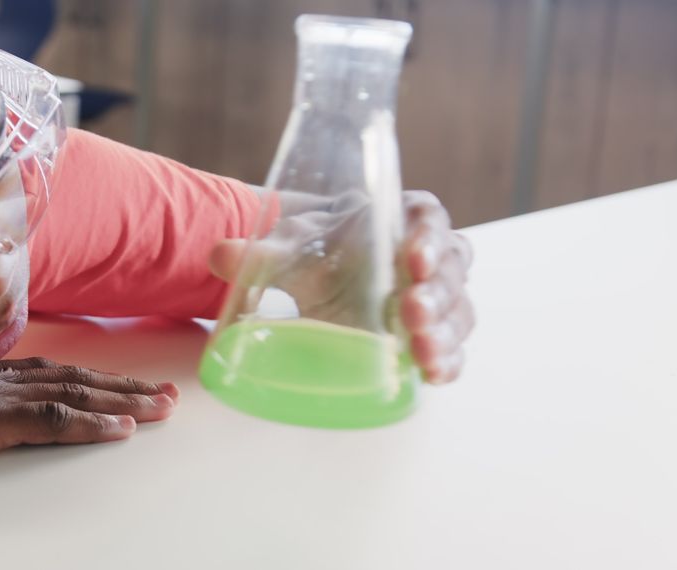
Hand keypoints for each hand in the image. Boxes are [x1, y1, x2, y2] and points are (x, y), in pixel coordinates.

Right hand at [0, 357, 178, 460]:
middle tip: (168, 395)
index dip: (96, 379)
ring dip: (125, 402)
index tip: (128, 385)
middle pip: (78, 380)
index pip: (55, 374)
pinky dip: (90, 423)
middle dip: (126, 388)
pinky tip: (121, 429)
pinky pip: (52, 422)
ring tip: (163, 409)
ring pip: (77, 396)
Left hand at [208, 189, 473, 384]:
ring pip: (457, 310)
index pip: (428, 219)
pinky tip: (433, 374)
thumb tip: (219, 255)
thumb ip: (262, 251)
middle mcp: (431, 255)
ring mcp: (437, 297)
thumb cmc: (320, 250)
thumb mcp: (292, 248)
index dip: (428, 236)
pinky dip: (447, 361)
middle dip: (435, 292)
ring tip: (422, 350)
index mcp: (402, 219)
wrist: (325, 277)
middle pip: (451, 269)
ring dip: (444, 331)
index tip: (411, 258)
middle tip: (410, 312)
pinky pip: (451, 347)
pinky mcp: (432, 334)